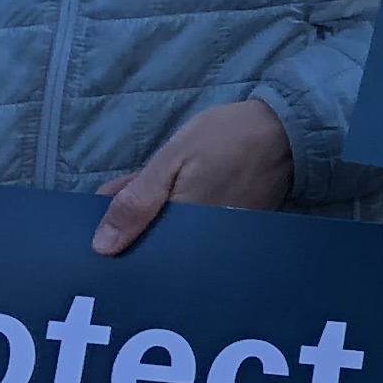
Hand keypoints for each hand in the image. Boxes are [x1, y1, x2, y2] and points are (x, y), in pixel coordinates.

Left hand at [92, 99, 291, 254]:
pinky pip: (196, 236)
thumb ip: (137, 199)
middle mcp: (202, 245)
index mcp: (183, 227)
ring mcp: (221, 242)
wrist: (285, 130)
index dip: (115, 240)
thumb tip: (102, 247)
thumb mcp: (172, 158)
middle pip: (156, 251)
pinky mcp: (234, 235)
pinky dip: (180, 222)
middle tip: (124, 203)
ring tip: (156, 194)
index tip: (97, 228)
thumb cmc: (225, 137)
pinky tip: (176, 198)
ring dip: (157, 226)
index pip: (136, 251)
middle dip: (134, 233)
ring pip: (175, 244)